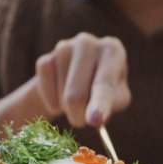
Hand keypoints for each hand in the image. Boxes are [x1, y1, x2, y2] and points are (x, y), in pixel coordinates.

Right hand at [0, 32, 130, 128]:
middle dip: (79, 116)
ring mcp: (63, 48)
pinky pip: (46, 93)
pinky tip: (62, 94)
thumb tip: (95, 118)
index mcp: (112, 50)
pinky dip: (53, 104)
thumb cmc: (105, 88)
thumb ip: (111, 106)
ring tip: (78, 99)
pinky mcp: (44, 59)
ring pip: (61, 97)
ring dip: (68, 109)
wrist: (80, 76)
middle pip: (76, 95)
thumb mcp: (118, 97)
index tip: (94, 120)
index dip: (99, 104)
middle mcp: (87, 43)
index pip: (104, 83)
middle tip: (85, 120)